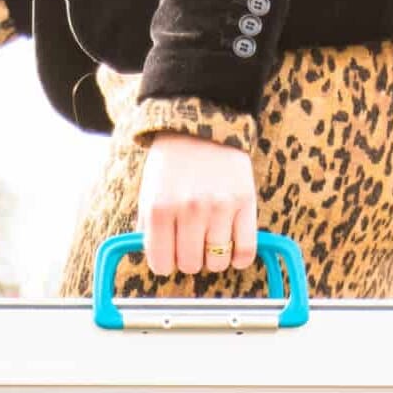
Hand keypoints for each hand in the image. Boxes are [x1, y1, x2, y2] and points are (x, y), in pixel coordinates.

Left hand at [136, 134, 258, 276]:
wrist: (201, 127)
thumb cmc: (171, 166)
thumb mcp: (148, 195)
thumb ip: (148, 229)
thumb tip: (156, 261)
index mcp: (160, 210)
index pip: (162, 264)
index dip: (165, 264)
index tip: (169, 257)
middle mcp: (189, 210)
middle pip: (190, 265)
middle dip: (188, 260)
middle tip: (190, 245)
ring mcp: (219, 207)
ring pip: (217, 262)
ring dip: (213, 259)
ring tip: (210, 244)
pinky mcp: (245, 202)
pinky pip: (245, 250)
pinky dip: (239, 259)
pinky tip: (232, 251)